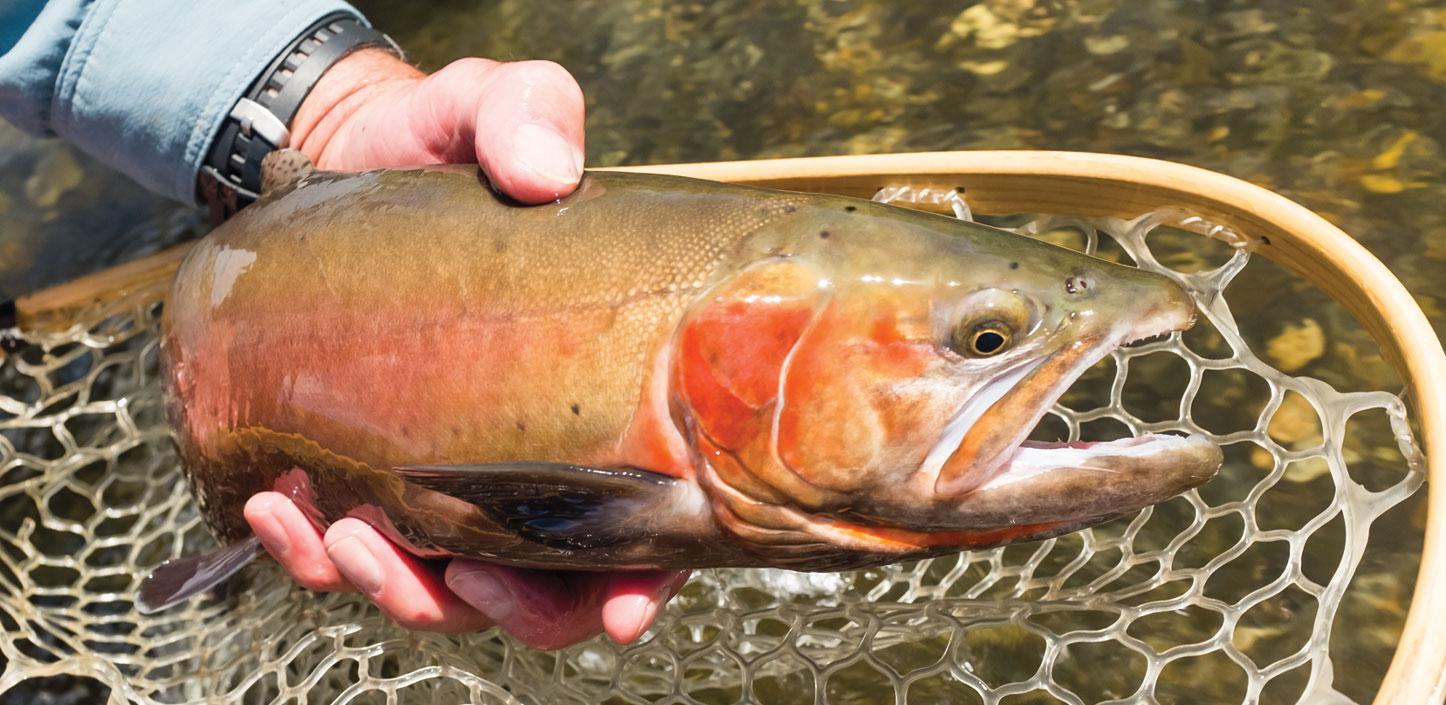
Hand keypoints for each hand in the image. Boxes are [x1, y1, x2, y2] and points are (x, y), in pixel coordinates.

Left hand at [242, 50, 687, 648]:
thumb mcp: (489, 108)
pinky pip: (351, 556)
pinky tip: (281, 507)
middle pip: (555, 589)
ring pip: (451, 594)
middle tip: (460, 573)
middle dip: (511, 609)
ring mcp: (453, 476)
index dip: (650, 577)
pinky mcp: (371, 474)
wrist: (340, 155)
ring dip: (403, 594)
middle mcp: (537, 457)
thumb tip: (544, 172)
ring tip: (344, 534)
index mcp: (603, 395)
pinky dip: (313, 558)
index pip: (653, 516)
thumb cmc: (437, 143)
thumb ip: (527, 115)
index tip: (624, 606)